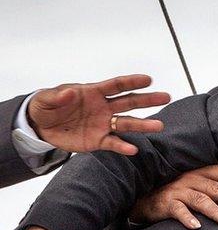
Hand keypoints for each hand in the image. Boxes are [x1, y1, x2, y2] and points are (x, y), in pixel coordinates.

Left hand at [27, 74, 169, 154]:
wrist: (40, 127)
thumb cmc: (45, 107)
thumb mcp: (45, 99)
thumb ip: (58, 96)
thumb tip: (70, 92)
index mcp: (93, 92)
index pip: (116, 86)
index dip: (131, 82)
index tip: (148, 80)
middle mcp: (103, 108)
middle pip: (129, 103)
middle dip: (147, 100)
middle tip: (165, 97)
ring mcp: (103, 124)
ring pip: (127, 124)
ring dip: (143, 125)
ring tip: (159, 126)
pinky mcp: (98, 140)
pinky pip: (113, 143)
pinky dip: (122, 147)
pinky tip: (132, 150)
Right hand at [129, 164, 217, 228]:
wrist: (146, 198)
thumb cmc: (177, 190)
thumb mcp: (196, 181)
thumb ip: (215, 178)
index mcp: (200, 173)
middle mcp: (190, 179)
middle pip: (215, 188)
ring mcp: (178, 191)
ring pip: (200, 200)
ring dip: (215, 211)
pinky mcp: (166, 204)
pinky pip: (178, 211)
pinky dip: (187, 218)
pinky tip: (197, 227)